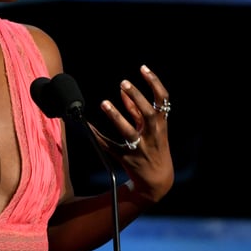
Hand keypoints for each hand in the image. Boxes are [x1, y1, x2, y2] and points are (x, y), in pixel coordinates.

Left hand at [92, 65, 173, 203]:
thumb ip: (136, 111)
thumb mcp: (150, 128)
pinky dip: (98, 135)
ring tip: (104, 103)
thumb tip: (123, 93)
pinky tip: (88, 126)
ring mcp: (140, 148)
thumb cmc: (154, 148)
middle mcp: (152, 135)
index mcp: (161, 124)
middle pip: (148, 114)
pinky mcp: (126, 158)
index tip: (143, 68)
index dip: (154, 83)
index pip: (162, 99)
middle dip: (137, 97)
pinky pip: (110, 146)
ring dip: (116, 117)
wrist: (158, 181)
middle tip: (123, 83)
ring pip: (129, 132)